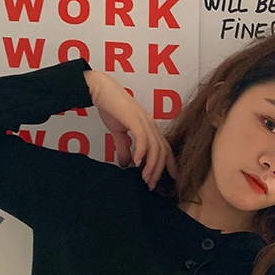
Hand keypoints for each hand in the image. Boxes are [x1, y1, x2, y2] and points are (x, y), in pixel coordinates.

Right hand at [83, 70, 179, 189]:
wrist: (100, 89)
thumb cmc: (111, 108)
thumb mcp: (119, 132)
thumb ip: (124, 148)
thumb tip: (127, 165)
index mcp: (150, 128)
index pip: (166, 148)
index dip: (171, 164)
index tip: (173, 179)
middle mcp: (151, 125)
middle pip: (162, 152)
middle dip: (158, 171)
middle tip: (151, 185)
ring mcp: (145, 122)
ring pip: (155, 148)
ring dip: (151, 166)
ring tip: (145, 179)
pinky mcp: (135, 119)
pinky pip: (143, 139)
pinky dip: (142, 152)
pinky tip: (137, 164)